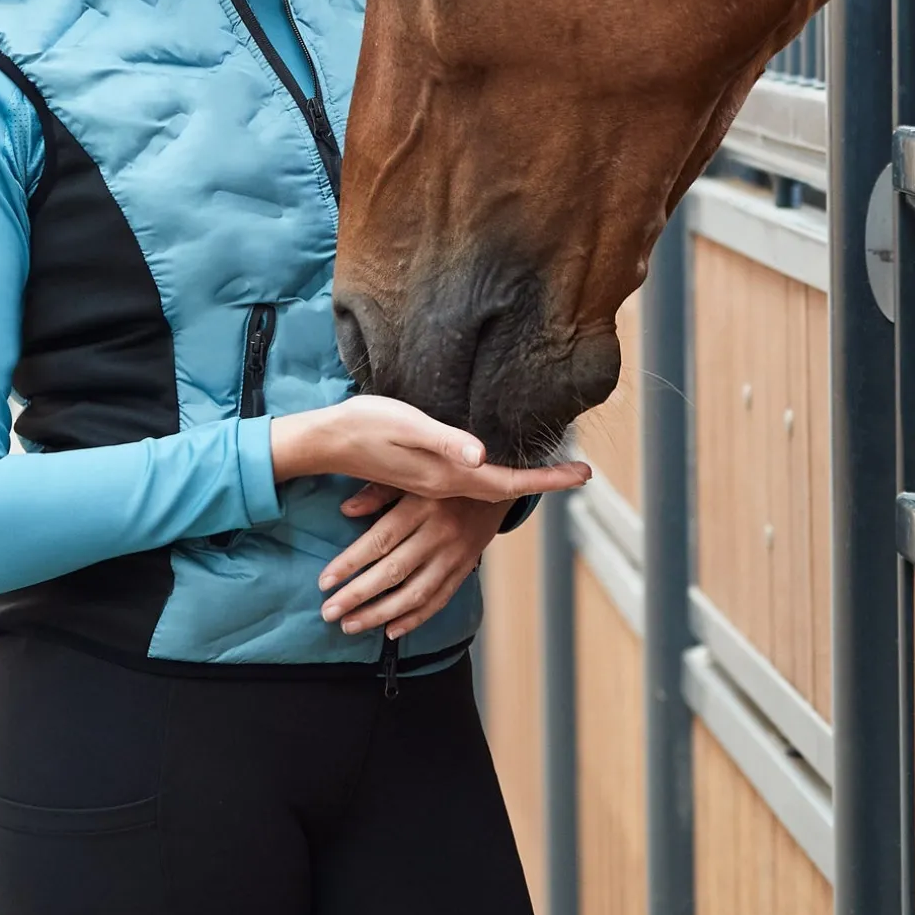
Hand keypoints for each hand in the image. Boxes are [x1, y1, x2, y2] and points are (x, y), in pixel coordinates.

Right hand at [270, 395, 589, 506]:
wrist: (329, 441)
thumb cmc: (366, 426)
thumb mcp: (408, 426)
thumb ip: (445, 441)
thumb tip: (483, 454)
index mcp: (448, 475)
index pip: (510, 481)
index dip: (549, 479)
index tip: (584, 474)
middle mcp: (447, 484)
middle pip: (506, 488)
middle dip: (544, 481)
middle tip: (581, 473)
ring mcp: (435, 483)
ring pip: (490, 487)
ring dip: (522, 481)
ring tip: (551, 471)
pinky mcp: (425, 476)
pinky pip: (472, 483)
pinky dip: (496, 477)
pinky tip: (499, 466)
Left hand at [318, 495, 511, 641]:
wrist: (498, 482)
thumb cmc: (445, 476)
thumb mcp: (414, 475)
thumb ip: (380, 490)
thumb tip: (346, 510)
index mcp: (422, 504)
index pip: (380, 539)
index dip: (350, 563)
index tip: (324, 582)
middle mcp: (439, 533)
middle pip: (393, 571)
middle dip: (357, 595)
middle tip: (329, 612)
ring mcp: (454, 555)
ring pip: (415, 593)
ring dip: (380, 614)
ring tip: (350, 625)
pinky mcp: (464, 569)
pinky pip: (439, 600)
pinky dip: (415, 619)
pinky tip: (390, 631)